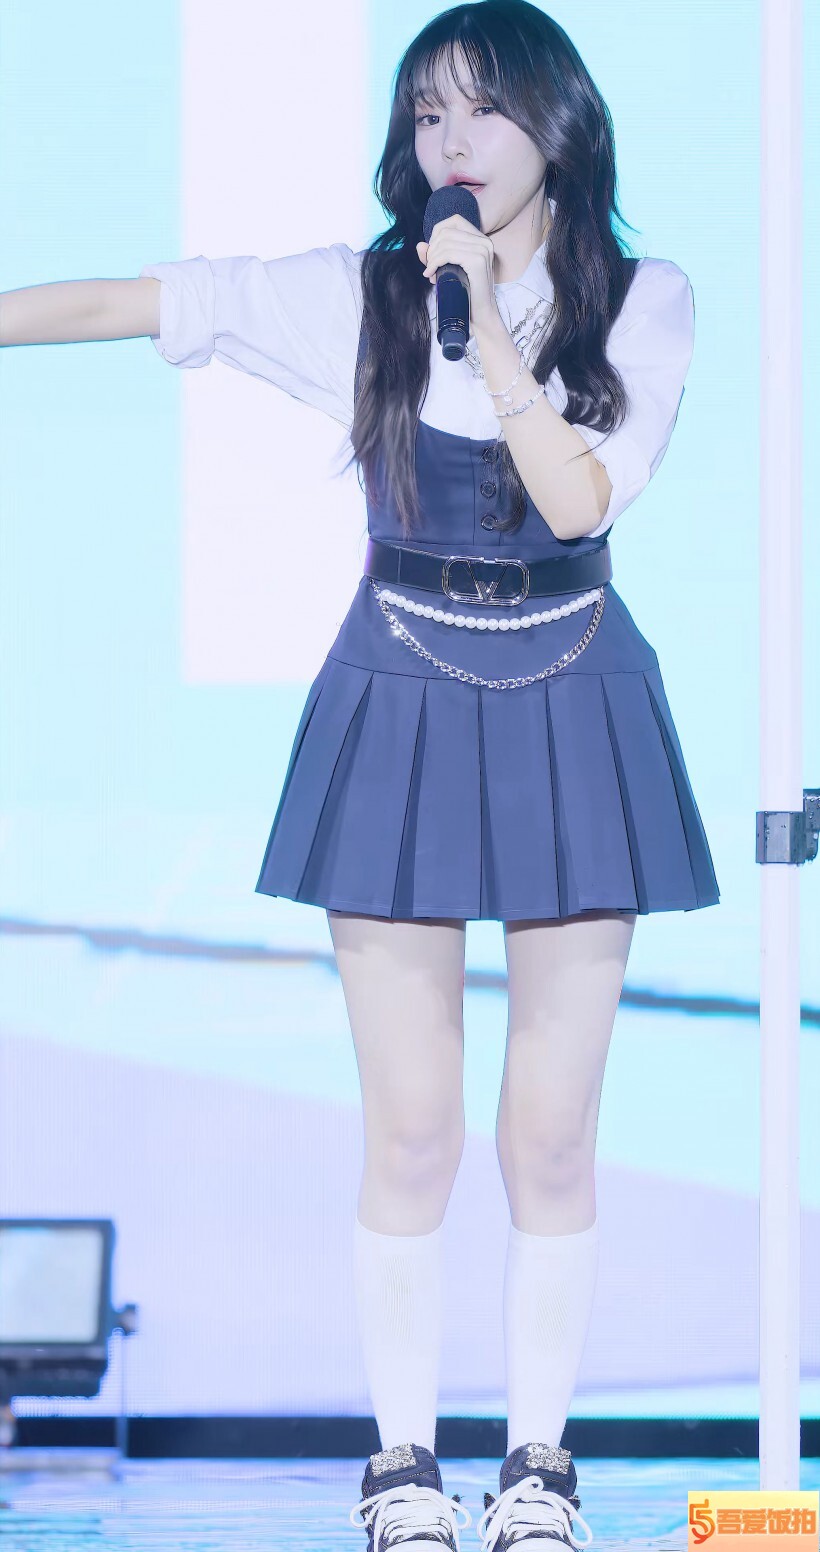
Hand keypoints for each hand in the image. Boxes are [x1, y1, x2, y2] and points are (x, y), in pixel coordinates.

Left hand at [415, 213, 498, 329]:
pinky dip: (435, 263)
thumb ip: (435, 256)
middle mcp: (484, 241)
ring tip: (431, 274)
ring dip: (432, 258)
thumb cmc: (466, 294)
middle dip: (432, 249)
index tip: (433, 254)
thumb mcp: (449, 270)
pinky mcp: (477, 261)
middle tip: (430, 268)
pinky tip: (432, 275)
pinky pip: (448, 253)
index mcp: (480, 239)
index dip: (437, 234)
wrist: (480, 315)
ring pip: (445, 242)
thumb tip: (420, 245)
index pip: (454, 221)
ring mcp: (482, 250)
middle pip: (447, 231)